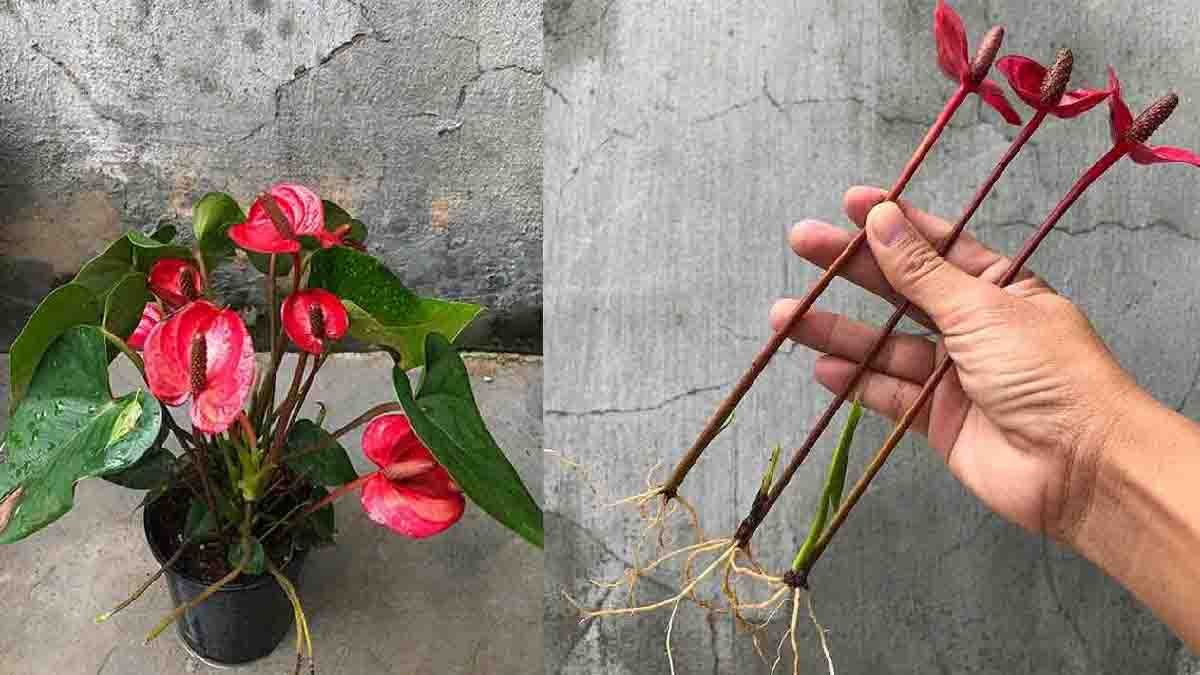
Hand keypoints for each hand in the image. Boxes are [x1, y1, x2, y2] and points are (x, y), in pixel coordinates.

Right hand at [775, 186, 1137, 539]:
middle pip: (901, 290)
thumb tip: (882, 221)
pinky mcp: (940, 420)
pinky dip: (857, 382)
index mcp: (1001, 289)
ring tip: (786, 316)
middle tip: (801, 243)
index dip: (895, 223)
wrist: (1081, 467)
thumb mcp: (981, 309)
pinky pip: (889, 394)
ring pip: (885, 346)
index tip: (850, 204)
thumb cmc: (1048, 374)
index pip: (939, 245)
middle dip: (851, 269)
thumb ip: (923, 271)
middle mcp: (975, 327)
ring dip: (838, 331)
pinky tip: (823, 368)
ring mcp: (955, 375)